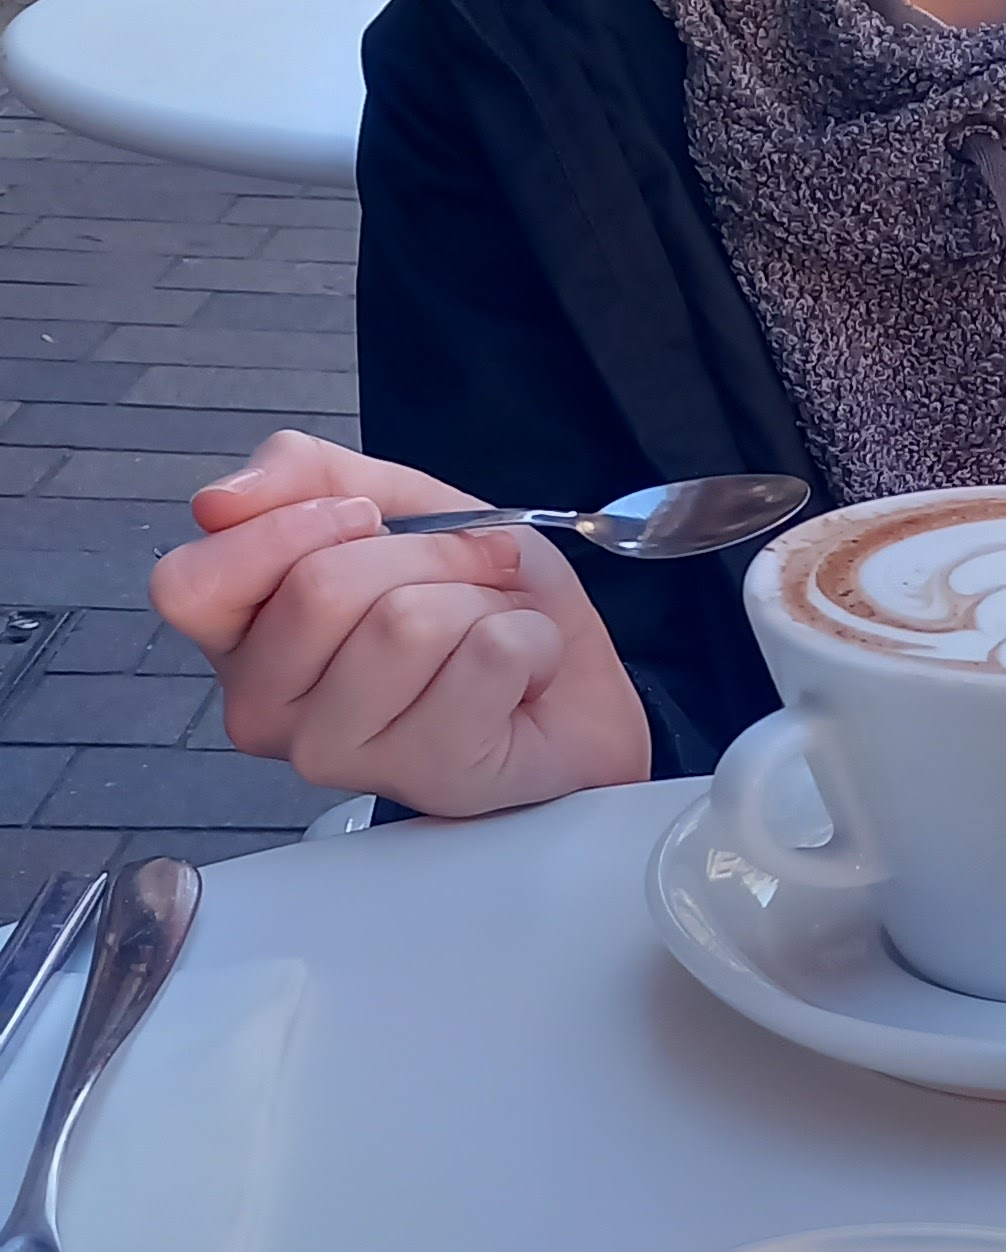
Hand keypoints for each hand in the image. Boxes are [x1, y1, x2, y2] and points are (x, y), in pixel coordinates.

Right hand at [150, 432, 651, 817]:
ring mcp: (342, 756)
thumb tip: (218, 500)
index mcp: (239, 638)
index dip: (286, 529)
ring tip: (487, 627)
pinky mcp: (430, 777)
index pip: (189, 585)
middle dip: (422, 552)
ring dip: (477, 597)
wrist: (569, 682)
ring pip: (407, 623)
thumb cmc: (469, 602)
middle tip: (458, 577)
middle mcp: (266, 709)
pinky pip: (487, 655)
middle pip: (320, 587)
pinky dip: (528, 638)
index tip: (363, 519)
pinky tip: (520, 674)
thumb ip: (300, 474)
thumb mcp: (389, 502)